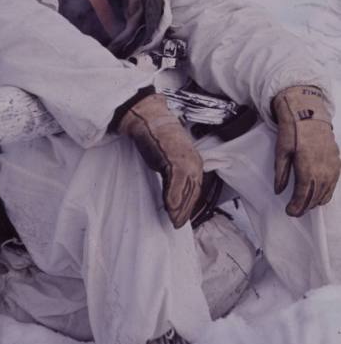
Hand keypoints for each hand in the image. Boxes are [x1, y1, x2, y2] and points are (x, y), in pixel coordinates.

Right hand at [117, 93, 202, 227]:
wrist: (148, 119)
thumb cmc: (156, 138)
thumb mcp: (168, 159)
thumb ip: (173, 174)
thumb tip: (172, 192)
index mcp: (195, 162)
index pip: (195, 189)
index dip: (189, 205)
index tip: (182, 218)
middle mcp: (194, 162)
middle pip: (193, 192)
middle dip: (185, 210)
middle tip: (177, 224)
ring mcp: (186, 160)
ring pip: (187, 190)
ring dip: (180, 207)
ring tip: (173, 220)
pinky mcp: (175, 159)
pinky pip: (176, 183)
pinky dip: (173, 196)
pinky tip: (169, 207)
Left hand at [273, 86, 340, 215]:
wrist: (308, 113)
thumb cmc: (293, 131)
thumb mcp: (281, 151)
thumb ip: (281, 173)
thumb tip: (279, 191)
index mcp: (307, 167)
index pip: (303, 195)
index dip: (297, 206)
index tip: (289, 211)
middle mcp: (322, 169)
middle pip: (315, 197)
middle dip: (305, 207)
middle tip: (295, 211)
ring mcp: (332, 166)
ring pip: (326, 192)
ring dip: (315, 201)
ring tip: (305, 205)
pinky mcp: (337, 161)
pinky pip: (333, 183)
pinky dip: (326, 192)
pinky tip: (319, 195)